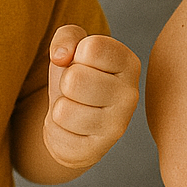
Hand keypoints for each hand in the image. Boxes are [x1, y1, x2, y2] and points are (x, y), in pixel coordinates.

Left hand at [42, 25, 140, 170]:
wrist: (74, 121)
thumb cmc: (78, 77)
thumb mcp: (73, 47)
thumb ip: (67, 36)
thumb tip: (60, 56)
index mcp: (128, 63)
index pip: (92, 48)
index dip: (76, 53)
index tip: (83, 62)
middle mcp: (130, 95)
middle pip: (74, 79)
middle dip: (65, 81)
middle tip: (76, 87)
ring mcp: (116, 126)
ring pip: (63, 110)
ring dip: (60, 106)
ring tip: (74, 107)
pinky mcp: (97, 150)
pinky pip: (58, 133)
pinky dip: (56, 128)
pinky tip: (72, 126)